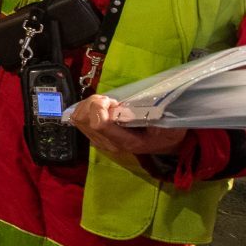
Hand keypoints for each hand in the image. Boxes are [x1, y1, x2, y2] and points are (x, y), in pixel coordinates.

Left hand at [70, 93, 187, 157]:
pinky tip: (101, 108)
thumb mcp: (167, 124)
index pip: (99, 124)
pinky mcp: (94, 136)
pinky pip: (78, 119)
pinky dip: (86, 108)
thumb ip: (151, 116)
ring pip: (78, 117)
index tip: (114, 101)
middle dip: (94, 103)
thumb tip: (129, 106)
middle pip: (83, 118)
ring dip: (89, 104)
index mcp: (126, 142)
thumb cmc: (166, 133)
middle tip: (110, 101)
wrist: (163, 143)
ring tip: (106, 104)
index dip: (101, 107)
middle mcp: (108, 143)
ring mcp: (99, 141)